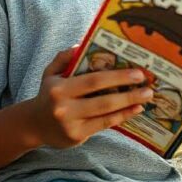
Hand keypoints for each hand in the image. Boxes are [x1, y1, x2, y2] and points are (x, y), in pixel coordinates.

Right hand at [29, 47, 151, 147]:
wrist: (33, 125)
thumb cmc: (48, 94)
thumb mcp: (51, 72)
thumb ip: (64, 57)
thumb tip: (82, 44)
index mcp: (60, 88)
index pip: (93, 81)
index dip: (117, 77)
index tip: (137, 73)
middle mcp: (64, 107)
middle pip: (103, 98)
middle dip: (128, 92)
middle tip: (148, 86)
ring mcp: (71, 124)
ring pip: (106, 114)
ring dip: (128, 105)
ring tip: (145, 98)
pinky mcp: (77, 136)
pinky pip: (104, 125)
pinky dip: (121, 117)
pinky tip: (134, 110)